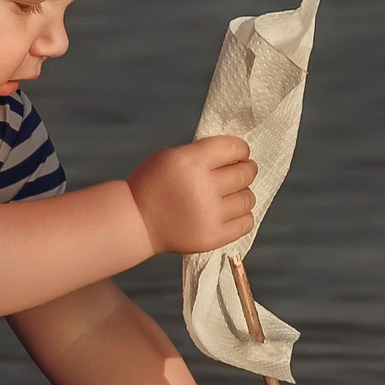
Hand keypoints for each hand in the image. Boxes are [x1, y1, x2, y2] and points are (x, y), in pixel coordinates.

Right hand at [128, 136, 255, 255]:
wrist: (136, 221)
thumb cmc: (152, 186)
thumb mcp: (170, 156)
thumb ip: (200, 153)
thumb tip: (234, 156)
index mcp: (191, 162)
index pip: (233, 148)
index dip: (241, 149)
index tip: (240, 154)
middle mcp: (203, 187)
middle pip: (245, 174)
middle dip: (247, 169)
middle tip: (244, 171)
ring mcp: (210, 214)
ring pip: (248, 199)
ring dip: (244, 193)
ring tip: (235, 193)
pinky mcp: (213, 236)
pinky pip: (246, 223)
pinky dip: (244, 215)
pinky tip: (234, 211)